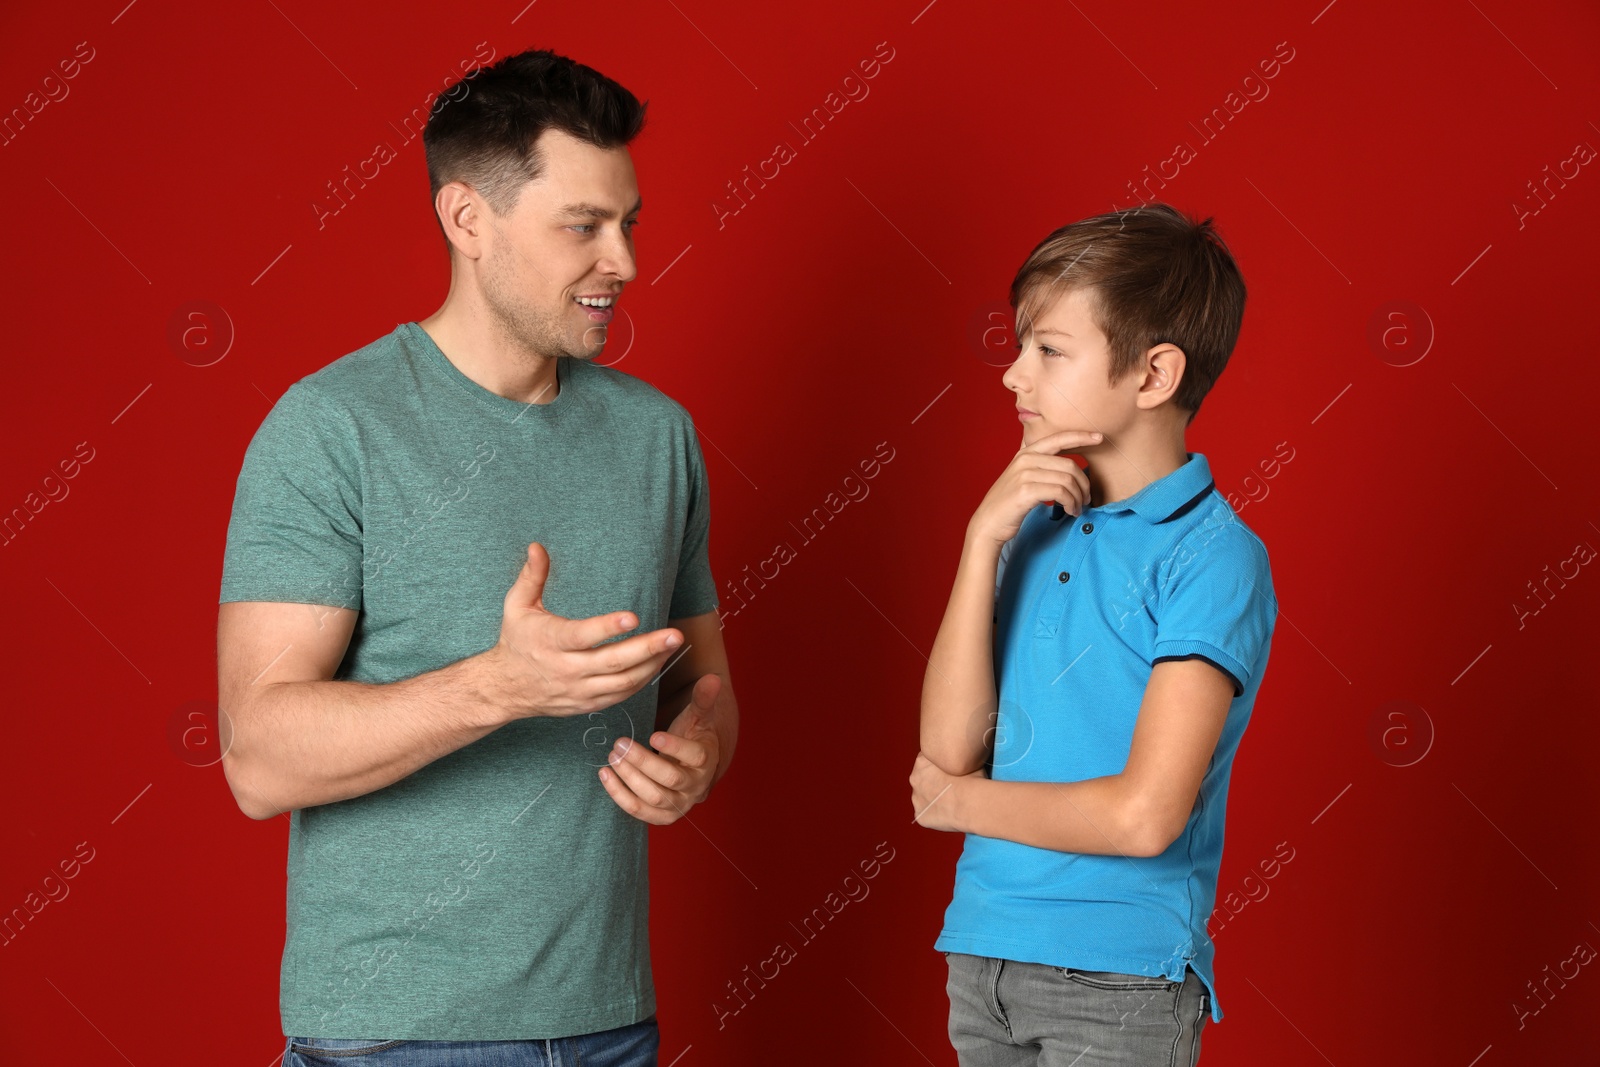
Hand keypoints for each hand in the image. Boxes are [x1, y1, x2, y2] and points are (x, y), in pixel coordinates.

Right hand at [489, 542, 683, 718]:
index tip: (633, 616)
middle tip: (675, 635)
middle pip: (613, 661)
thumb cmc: (516, 641)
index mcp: (551, 641)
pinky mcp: (587, 704)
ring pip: (622, 682)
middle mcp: (567, 669)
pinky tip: (657, 663)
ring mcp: (579, 690)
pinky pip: (620, 695)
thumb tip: (537, 546)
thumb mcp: (517, 606)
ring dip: (651, 664)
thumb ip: (532, 576)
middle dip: (647, 648)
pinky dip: (642, 681)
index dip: (608, 627)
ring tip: (673, 646)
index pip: (583, 636)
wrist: (505, 688)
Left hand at [599, 672, 721, 824]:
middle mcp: (695, 786)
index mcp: (706, 761)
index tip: (654, 735)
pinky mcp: (661, 816)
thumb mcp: (698, 716)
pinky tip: (605, 775)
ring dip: (629, 778)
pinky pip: (639, 811)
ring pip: (653, 798)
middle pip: (670, 778)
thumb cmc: (692, 737)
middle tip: (620, 743)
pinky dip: (620, 795)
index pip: (695, 756)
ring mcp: (678, 804)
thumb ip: (703, 698)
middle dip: (642, 762)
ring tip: (612, 757)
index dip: (675, 747)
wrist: (692, 768)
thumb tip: (712, 679)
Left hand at [910, 751, 986, 832]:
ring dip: (934, 799)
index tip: (951, 772)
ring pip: (924, 798)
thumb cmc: (972, 779)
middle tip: (952, 787)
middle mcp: (915, 779)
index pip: (928, 761)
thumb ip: (956, 758)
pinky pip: (926, 814)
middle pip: (923, 779)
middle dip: (934, 783)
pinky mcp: (920, 816)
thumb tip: (962, 759)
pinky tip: (949, 814)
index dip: (941, 767)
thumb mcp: (965, 758)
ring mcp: (916, 799)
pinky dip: (935, 815)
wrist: (971, 803)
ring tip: (953, 802)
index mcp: (922, 761)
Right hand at [967, 430, 1102, 546]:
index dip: (1081, 436)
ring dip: (1078, 497)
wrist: (988, 523)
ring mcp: (1025, 474)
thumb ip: (1040, 466)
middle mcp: (1025, 459)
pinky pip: (1061, 492)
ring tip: (1077, 508)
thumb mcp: (1022, 477)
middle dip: (1084, 484)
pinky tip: (1070, 511)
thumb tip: (1068, 465)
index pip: (1058, 438)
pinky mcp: (1026, 490)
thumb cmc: (1009, 503)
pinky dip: (1071, 503)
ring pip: (1067, 480)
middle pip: (1070, 465)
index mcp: (1026, 453)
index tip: (1099, 438)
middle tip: (1086, 499)